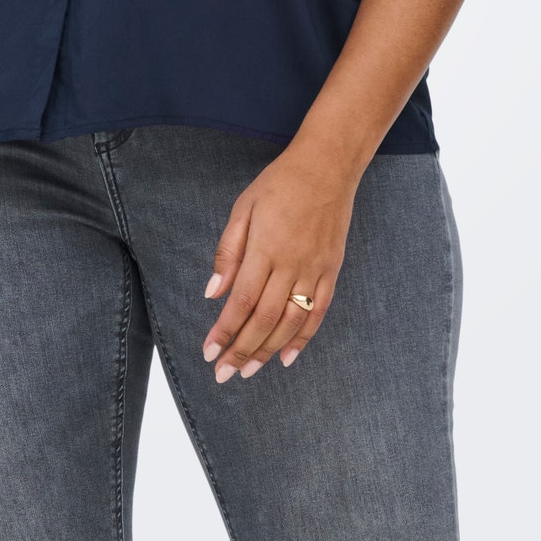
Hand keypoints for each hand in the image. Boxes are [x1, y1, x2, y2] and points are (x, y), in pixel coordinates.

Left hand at [200, 143, 357, 380]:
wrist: (327, 167)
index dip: (224, 331)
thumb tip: (213, 292)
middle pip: (264, 320)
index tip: (208, 353)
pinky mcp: (331, 272)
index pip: (240, 301)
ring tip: (248, 371)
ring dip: (268, 351)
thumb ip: (228, 251)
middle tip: (223, 374)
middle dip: (241, 350)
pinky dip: (303, 339)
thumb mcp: (244, 207)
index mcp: (265, 249)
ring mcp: (315, 271)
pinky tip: (288, 357)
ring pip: (290, 323)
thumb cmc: (279, 184)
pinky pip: (318, 313)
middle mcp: (291, 265)